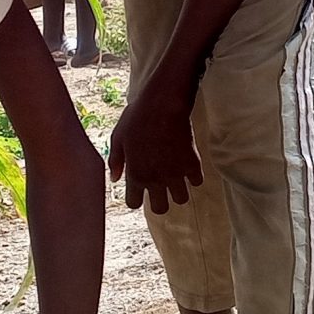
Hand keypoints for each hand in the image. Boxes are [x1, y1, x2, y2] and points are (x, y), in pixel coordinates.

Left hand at [108, 85, 201, 213]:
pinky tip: (188, 166)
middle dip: (159, 201)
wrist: (164, 104)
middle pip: (160, 209)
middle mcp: (155, 179)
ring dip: (179, 191)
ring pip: (181, 199)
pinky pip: (198, 182)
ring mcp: (176, 173)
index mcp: (135, 174)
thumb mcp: (118, 137)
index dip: (136, 198)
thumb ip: (115, 161)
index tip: (140, 190)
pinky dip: (194, 177)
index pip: (134, 203)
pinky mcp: (193, 164)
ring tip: (176, 178)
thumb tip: (115, 179)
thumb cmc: (138, 117)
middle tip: (161, 189)